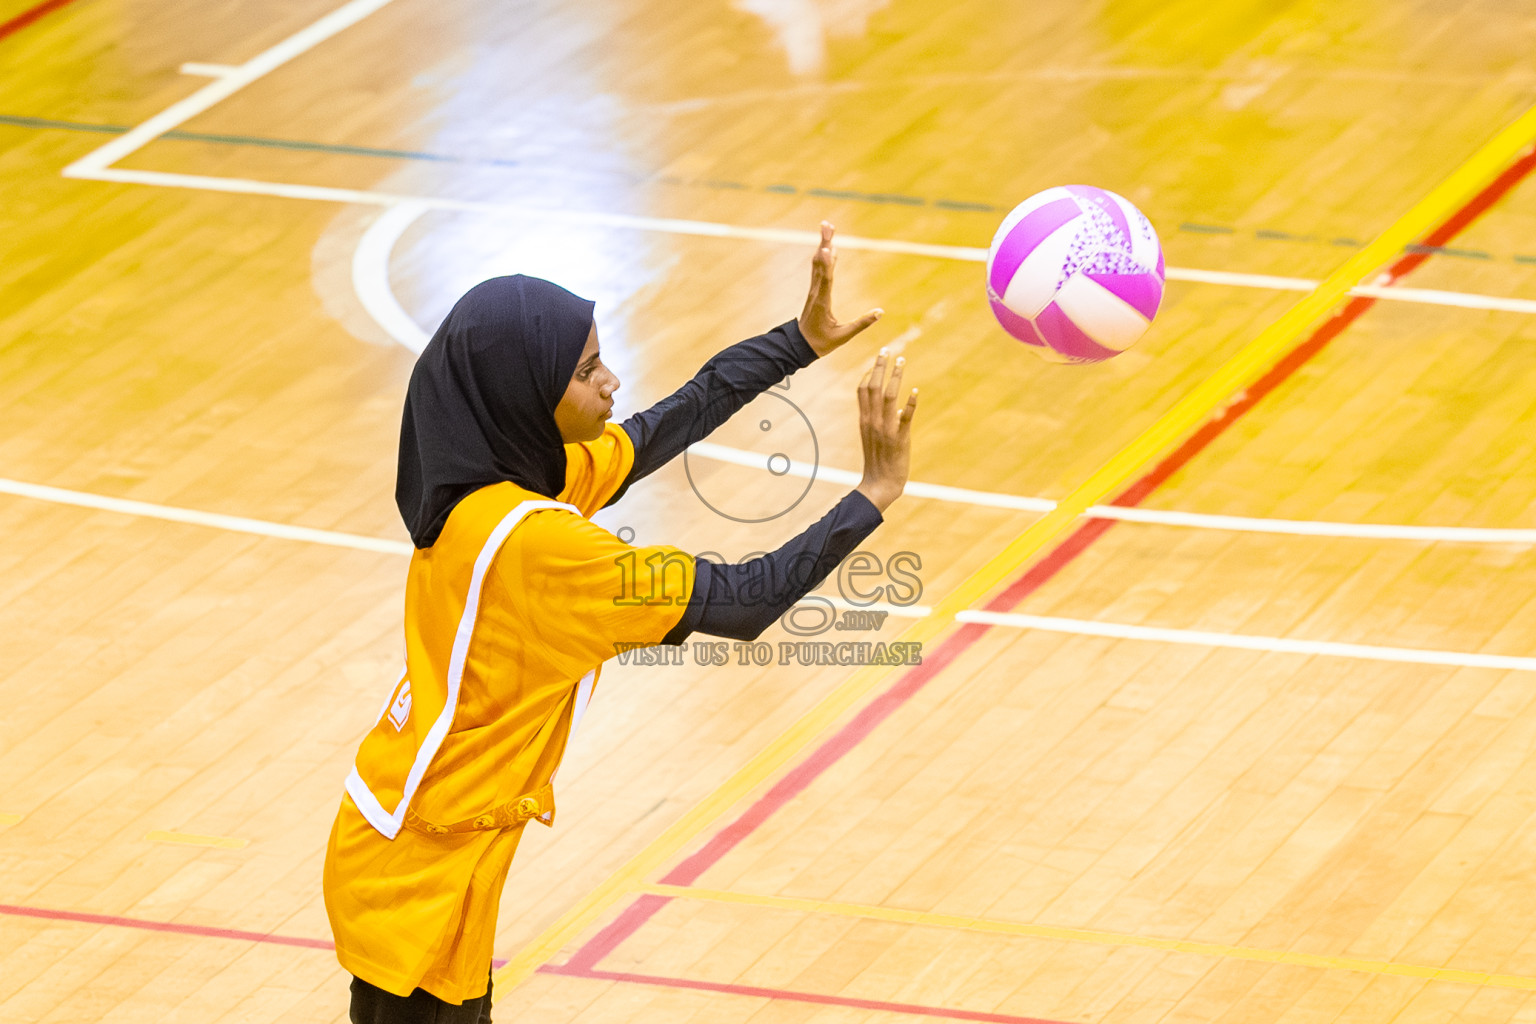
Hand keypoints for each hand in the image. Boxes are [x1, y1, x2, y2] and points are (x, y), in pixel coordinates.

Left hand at [798, 222, 882, 356]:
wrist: (800, 345)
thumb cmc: (821, 342)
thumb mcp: (843, 337)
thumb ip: (861, 324)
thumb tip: (880, 312)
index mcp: (823, 302)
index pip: (825, 279)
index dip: (826, 263)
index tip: (827, 247)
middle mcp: (816, 292)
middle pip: (820, 264)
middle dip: (824, 243)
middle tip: (827, 225)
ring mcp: (814, 290)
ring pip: (817, 264)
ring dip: (822, 245)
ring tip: (827, 228)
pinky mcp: (815, 291)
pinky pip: (818, 270)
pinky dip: (823, 257)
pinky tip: (828, 248)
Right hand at [854, 348, 917, 512]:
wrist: (879, 485)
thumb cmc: (878, 462)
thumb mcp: (874, 438)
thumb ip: (882, 421)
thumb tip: (897, 407)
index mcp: (865, 420)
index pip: (862, 390)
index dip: (869, 371)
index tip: (878, 358)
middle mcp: (872, 421)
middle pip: (872, 387)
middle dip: (880, 366)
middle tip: (887, 349)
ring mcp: (885, 429)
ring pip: (887, 397)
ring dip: (895, 377)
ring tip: (901, 361)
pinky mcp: (899, 439)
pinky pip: (903, 418)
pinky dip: (909, 404)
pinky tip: (915, 391)